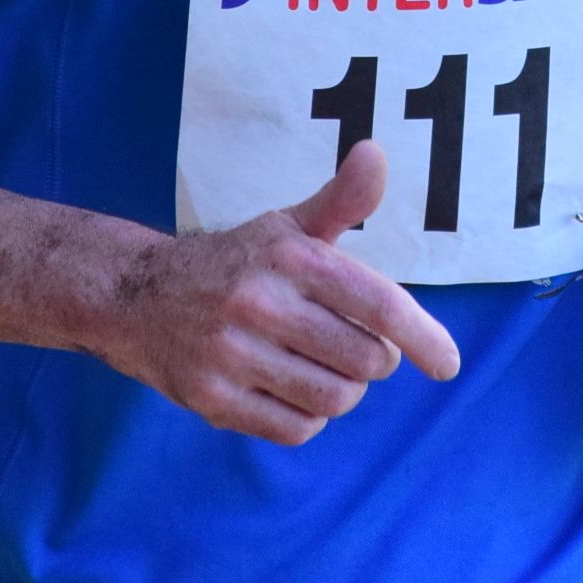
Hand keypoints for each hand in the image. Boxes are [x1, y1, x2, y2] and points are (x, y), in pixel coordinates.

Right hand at [95, 142, 460, 444]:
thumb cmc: (236, 264)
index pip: (378, 305)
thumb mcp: (287, 226)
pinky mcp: (212, 398)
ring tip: (318, 368)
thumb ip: (341, 200)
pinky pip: (296, 429)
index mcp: (289, 257)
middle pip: (366, 361)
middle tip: (348, 345)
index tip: (446, 364)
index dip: (422, 337)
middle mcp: (259, 303)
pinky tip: (286, 389)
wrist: (135, 298)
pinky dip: (305, 417)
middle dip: (372, 360)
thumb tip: (376, 153)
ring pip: (334, 399)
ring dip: (341, 392)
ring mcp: (231, 354)